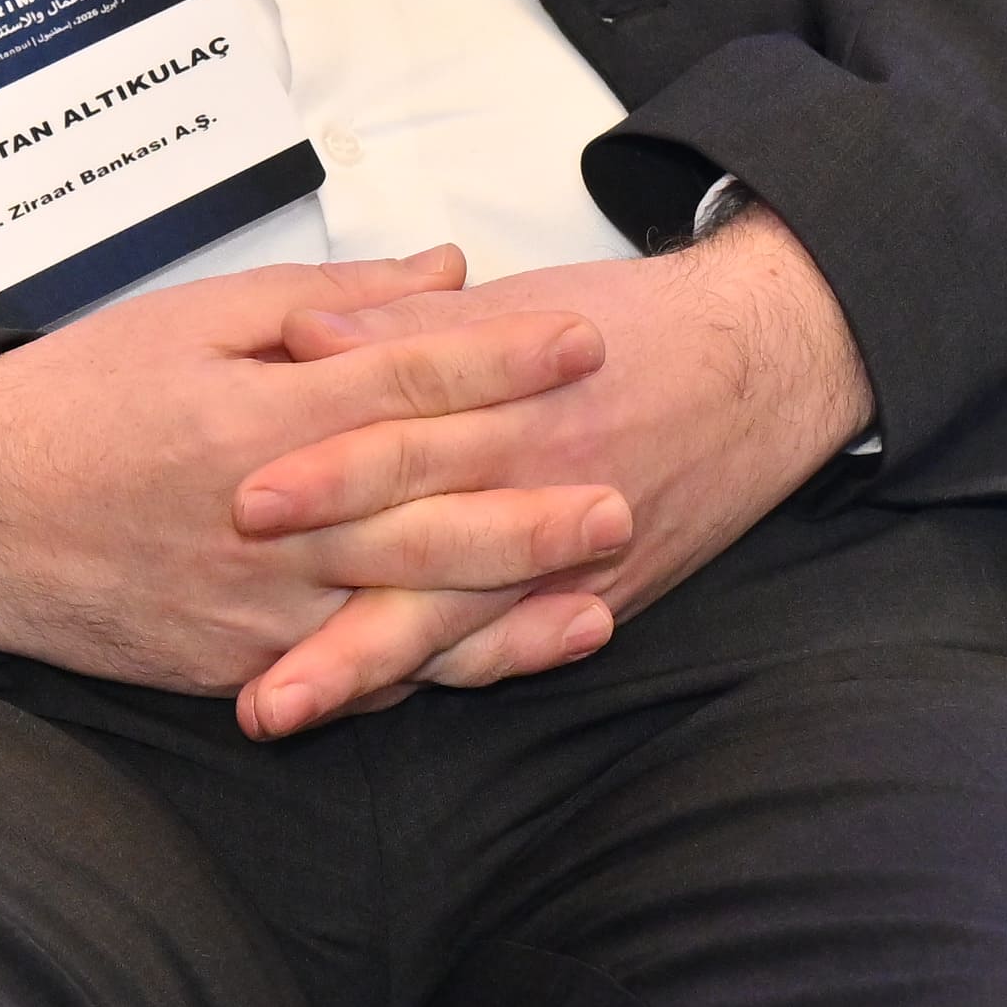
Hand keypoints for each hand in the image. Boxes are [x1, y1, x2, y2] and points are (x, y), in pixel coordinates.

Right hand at [0, 248, 630, 700]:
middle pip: (424, 511)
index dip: (499, 360)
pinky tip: (493, 662)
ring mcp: (256, 604)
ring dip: (507, 609)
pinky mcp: (239, 663)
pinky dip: (429, 671)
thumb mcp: (193, 318)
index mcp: (258, 418)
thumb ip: (328, 302)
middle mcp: (268, 520)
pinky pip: (350, 672)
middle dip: (531, 502)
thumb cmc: (76, 400)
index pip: (404, 382)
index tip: (579, 340)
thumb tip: (443, 275)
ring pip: (404, 612)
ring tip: (594, 597)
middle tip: (622, 489)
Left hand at [220, 208, 875, 735]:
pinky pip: (509, 650)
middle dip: (329, 616)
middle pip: (417, 557)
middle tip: (245, 654)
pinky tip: (377, 706)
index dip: (326, 471)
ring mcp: (569, 561)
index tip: (245, 501)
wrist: (762, 363)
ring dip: (365, 671)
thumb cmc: (631, 326)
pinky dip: (446, 677)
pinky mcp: (595, 599)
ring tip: (283, 706)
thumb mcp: (518, 300)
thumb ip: (408, 323)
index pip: (403, 439)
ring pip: (453, 628)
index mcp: (512, 403)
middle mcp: (538, 491)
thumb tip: (308, 334)